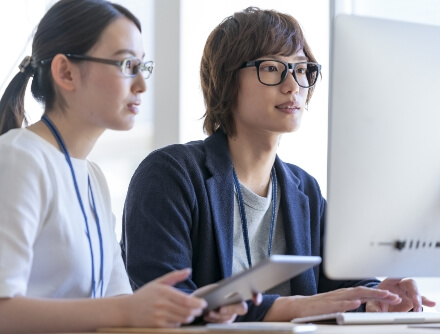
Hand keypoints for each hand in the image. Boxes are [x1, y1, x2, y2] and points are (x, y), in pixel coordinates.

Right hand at [125, 269, 206, 327]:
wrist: (126, 310)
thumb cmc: (144, 295)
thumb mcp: (158, 282)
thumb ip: (174, 276)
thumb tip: (188, 270)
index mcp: (163, 291)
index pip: (185, 300)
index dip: (197, 303)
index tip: (203, 304)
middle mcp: (161, 304)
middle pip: (185, 311)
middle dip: (195, 311)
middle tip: (200, 310)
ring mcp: (158, 316)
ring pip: (181, 319)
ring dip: (188, 318)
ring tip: (191, 314)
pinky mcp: (156, 326)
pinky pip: (173, 326)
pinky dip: (178, 323)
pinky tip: (178, 319)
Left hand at [193, 285, 261, 323]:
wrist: (199, 300)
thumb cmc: (209, 292)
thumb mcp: (214, 288)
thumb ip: (222, 289)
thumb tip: (224, 292)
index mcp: (238, 293)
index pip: (254, 294)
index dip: (257, 297)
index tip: (256, 301)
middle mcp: (238, 304)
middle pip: (242, 308)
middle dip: (231, 309)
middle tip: (221, 308)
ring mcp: (232, 314)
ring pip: (230, 317)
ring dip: (218, 315)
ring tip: (209, 312)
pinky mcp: (225, 322)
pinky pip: (222, 323)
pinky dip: (214, 319)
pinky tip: (207, 315)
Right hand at [264, 286, 401, 320]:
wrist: (293, 308)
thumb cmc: (313, 309)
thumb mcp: (333, 306)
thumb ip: (346, 304)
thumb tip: (361, 305)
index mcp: (342, 295)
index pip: (363, 292)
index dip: (379, 293)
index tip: (394, 296)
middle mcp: (338, 295)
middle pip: (362, 291)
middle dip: (380, 293)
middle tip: (396, 297)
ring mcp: (331, 299)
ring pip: (352, 295)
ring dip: (369, 295)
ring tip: (383, 297)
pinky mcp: (322, 306)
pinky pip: (336, 304)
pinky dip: (347, 303)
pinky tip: (356, 304)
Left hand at [366, 278, 435, 311]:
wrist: (380, 306)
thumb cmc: (376, 300)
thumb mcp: (372, 302)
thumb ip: (373, 306)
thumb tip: (375, 311)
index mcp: (389, 282)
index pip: (395, 277)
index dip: (399, 277)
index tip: (401, 278)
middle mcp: (400, 285)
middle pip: (409, 284)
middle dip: (412, 291)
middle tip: (414, 299)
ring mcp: (407, 292)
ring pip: (416, 292)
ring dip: (418, 300)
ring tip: (418, 308)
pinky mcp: (412, 300)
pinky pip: (420, 300)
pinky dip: (425, 302)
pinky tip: (431, 304)